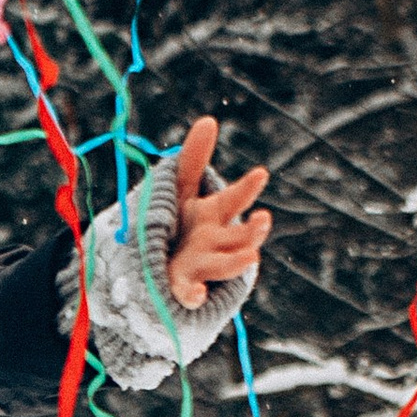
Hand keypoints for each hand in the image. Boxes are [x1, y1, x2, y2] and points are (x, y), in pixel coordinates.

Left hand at [164, 115, 271, 308]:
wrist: (154, 269)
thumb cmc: (174, 225)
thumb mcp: (178, 191)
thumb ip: (193, 160)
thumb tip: (209, 120)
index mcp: (212, 216)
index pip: (233, 200)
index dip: (246, 188)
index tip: (260, 173)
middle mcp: (212, 242)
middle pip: (238, 236)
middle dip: (253, 230)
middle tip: (263, 220)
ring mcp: (200, 267)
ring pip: (224, 264)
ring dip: (236, 261)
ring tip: (250, 256)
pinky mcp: (182, 289)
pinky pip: (189, 294)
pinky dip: (193, 296)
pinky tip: (195, 295)